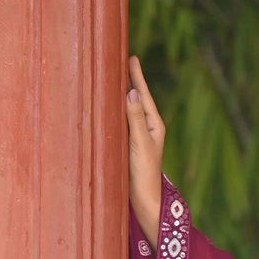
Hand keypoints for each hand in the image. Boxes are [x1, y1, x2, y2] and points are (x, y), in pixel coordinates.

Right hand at [127, 54, 165, 248]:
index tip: (131, 56)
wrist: (144, 201)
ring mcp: (136, 137)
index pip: (143, 94)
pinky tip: (104, 108)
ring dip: (119, 94)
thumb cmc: (144, 174)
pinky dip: (112, 111)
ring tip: (110, 77)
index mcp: (154, 124)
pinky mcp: (126, 147)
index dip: (136, 75)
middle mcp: (146, 128)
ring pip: (126, 110)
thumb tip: (132, 92)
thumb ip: (136, 118)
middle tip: (119, 59)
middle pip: (136, 98)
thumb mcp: (140, 144)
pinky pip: (119, 122)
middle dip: (127, 80)